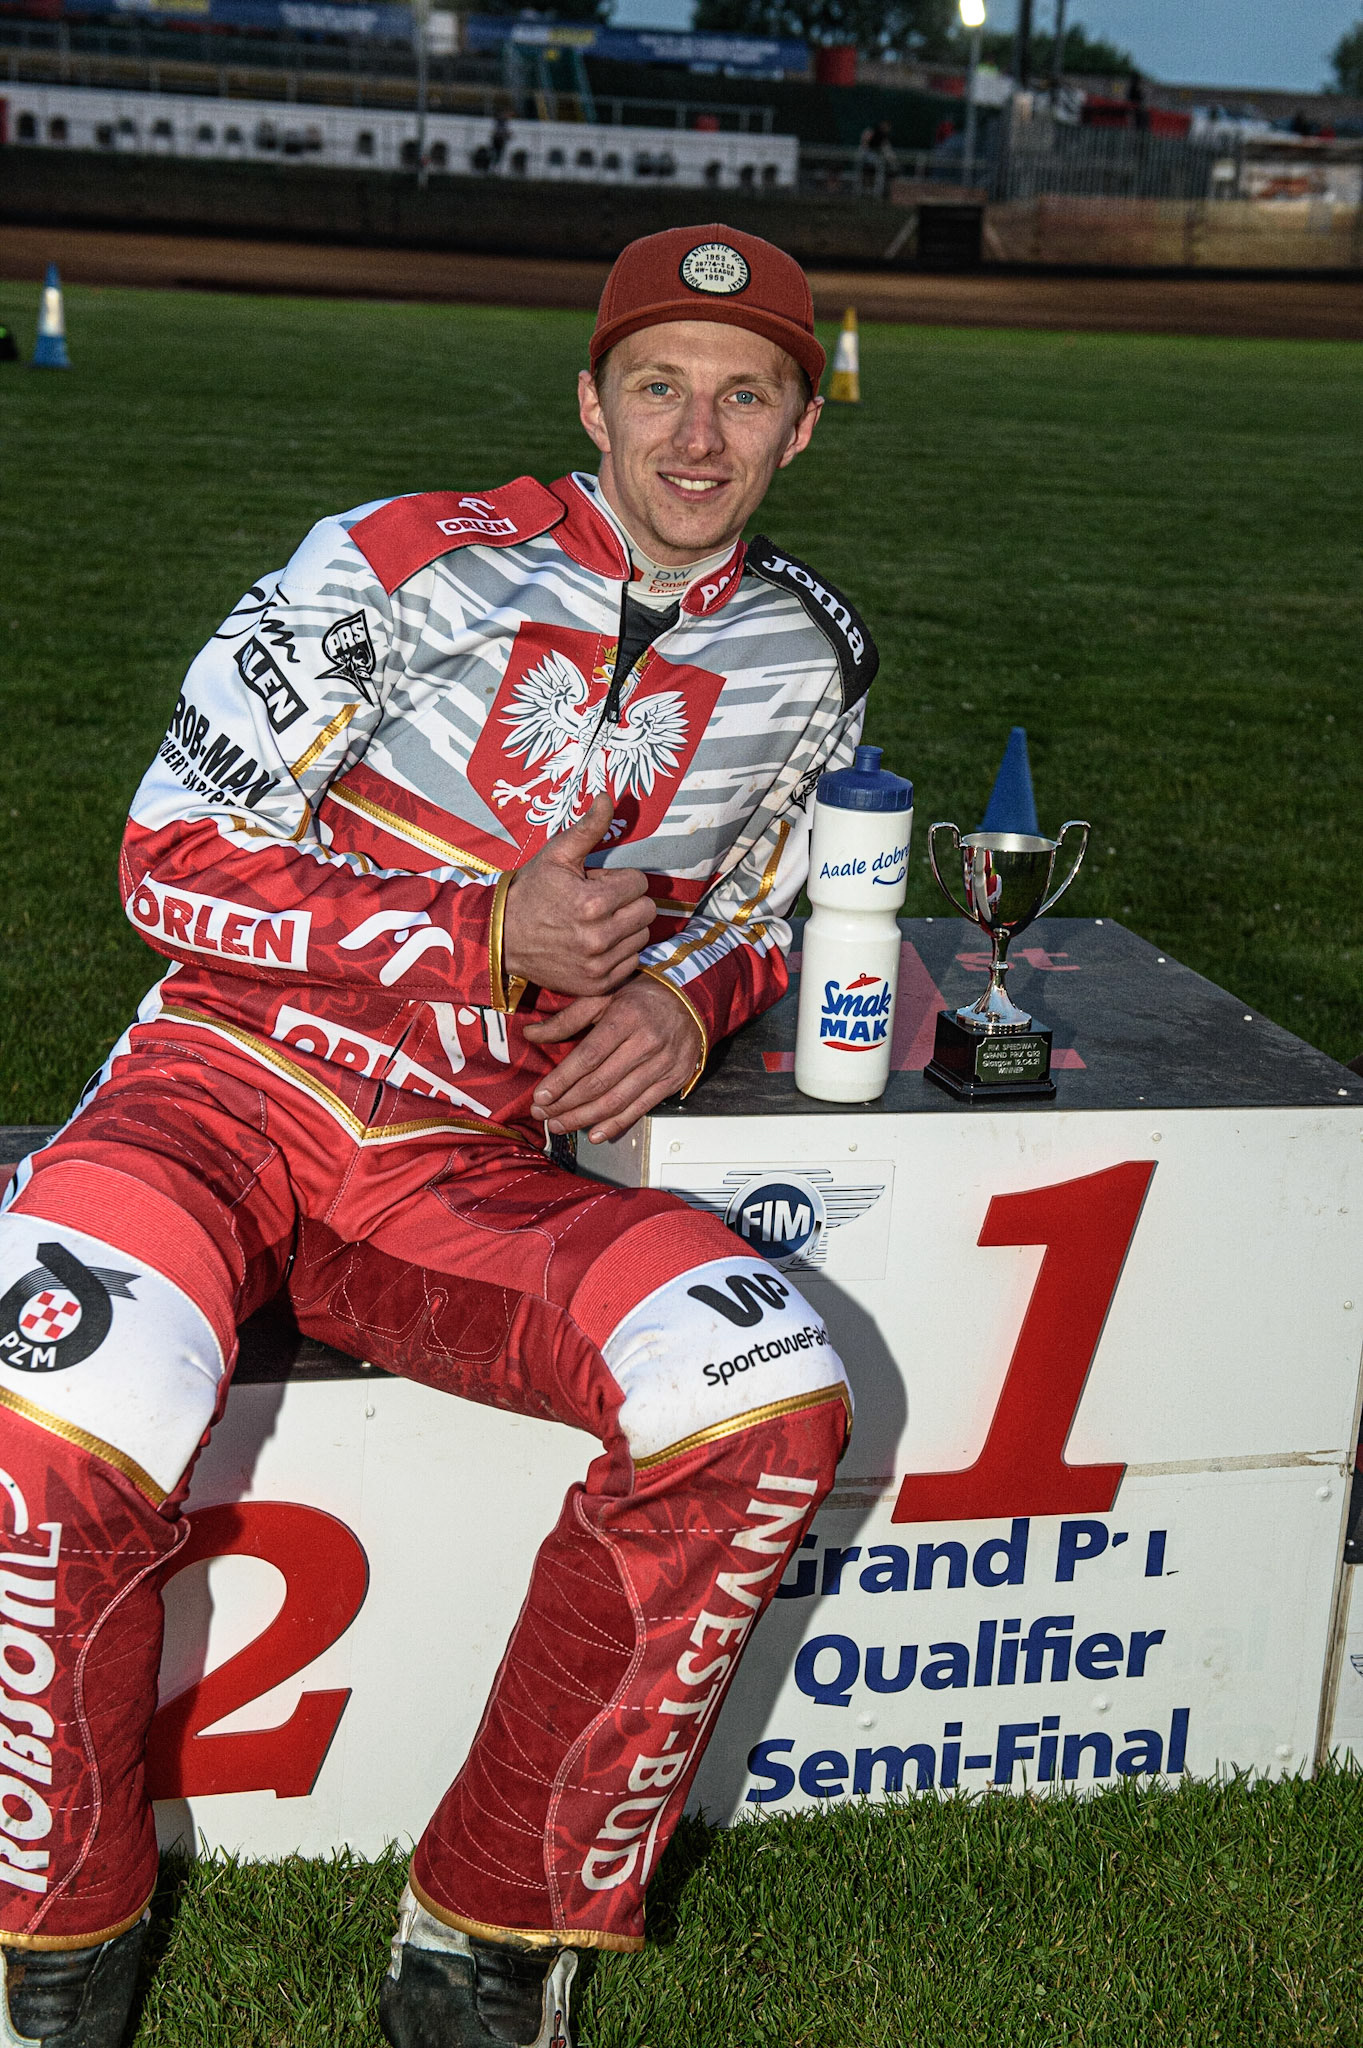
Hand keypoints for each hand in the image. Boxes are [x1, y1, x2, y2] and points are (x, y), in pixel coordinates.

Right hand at [503, 795, 654, 997]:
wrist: (503, 938)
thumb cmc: (532, 891)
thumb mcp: (556, 855)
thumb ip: (588, 828)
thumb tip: (607, 796)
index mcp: (594, 902)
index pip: (640, 883)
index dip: (620, 879)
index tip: (597, 883)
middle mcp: (600, 937)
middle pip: (647, 911)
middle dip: (628, 903)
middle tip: (600, 903)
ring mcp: (599, 965)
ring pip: (642, 937)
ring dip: (626, 928)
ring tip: (596, 923)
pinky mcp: (598, 985)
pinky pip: (631, 963)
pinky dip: (619, 953)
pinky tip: (596, 945)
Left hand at [525, 978, 701, 1141]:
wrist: (692, 999)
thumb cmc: (643, 996)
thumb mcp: (603, 996)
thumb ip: (567, 1018)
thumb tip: (531, 1034)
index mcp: (626, 1017)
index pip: (588, 1056)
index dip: (562, 1080)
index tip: (541, 1097)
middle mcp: (646, 1042)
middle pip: (599, 1083)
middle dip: (566, 1104)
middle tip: (543, 1114)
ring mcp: (663, 1064)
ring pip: (617, 1101)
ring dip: (584, 1118)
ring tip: (560, 1125)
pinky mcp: (673, 1080)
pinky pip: (640, 1108)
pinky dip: (616, 1124)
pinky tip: (595, 1133)